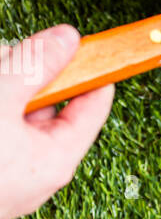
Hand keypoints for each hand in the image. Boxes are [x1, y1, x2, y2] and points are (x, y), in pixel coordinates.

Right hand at [0, 26, 113, 218]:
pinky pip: (0, 132)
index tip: (81, 42)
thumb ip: (34, 66)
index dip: (90, 69)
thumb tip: (67, 39)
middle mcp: (36, 175)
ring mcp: (8, 180)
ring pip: (14, 116)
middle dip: (26, 74)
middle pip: (48, 107)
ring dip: (3, 86)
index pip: (93, 106)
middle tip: (6, 55)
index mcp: (56, 160)